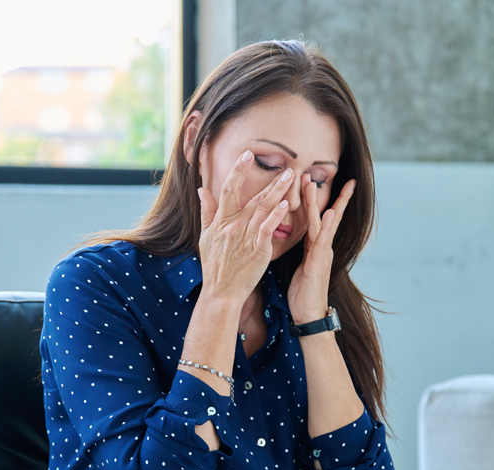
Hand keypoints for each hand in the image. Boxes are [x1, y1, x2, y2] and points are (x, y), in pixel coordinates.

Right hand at [197, 150, 294, 303]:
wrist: (221, 292)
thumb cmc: (215, 267)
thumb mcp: (205, 237)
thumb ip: (206, 212)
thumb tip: (202, 189)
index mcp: (221, 221)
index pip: (228, 189)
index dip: (238, 170)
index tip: (248, 155)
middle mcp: (233, 226)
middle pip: (253, 196)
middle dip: (270, 180)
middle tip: (286, 166)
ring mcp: (245, 237)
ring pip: (263, 209)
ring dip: (278, 192)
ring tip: (292, 178)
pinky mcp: (257, 250)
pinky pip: (267, 229)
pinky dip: (275, 216)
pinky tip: (285, 205)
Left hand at [288, 174, 355, 323]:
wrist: (308, 315)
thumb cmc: (301, 294)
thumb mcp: (298, 267)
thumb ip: (298, 251)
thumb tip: (289, 239)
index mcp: (313, 246)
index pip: (313, 217)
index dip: (312, 200)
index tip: (311, 180)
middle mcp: (320, 246)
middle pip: (320, 214)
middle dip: (318, 193)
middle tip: (315, 171)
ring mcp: (322, 253)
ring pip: (321, 222)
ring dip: (318, 201)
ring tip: (314, 182)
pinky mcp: (319, 262)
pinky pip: (323, 240)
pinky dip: (328, 225)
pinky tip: (331, 212)